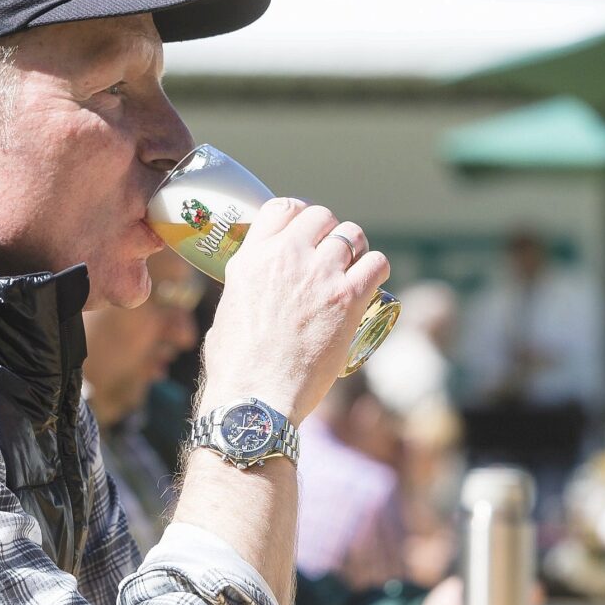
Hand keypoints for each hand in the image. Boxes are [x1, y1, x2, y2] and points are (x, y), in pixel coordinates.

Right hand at [199, 204, 390, 419]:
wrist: (257, 396)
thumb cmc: (237, 367)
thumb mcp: (227, 312)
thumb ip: (244, 291)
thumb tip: (251, 296)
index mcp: (252, 258)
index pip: (282, 207)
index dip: (300, 216)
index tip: (306, 232)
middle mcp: (286, 256)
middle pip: (322, 216)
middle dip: (330, 232)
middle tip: (334, 255)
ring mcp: (319, 274)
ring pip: (353, 234)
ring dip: (357, 248)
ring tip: (355, 268)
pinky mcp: (347, 298)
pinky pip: (377, 263)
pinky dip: (377, 269)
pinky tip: (372, 283)